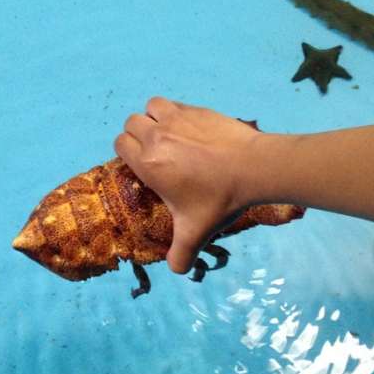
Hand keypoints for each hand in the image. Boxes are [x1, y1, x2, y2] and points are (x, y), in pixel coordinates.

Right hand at [114, 97, 261, 272]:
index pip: (119, 144)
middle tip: (156, 150)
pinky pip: (174, 103)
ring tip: (169, 133)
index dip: (127, 152)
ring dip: (154, 118)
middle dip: (138, 134)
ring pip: (150, 107)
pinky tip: (190, 129)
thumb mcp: (196, 232)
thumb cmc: (219, 199)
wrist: (253, 168)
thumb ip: (181, 254)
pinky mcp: (197, 109)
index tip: (142, 164)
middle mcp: (157, 136)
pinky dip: (174, 112)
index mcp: (148, 163)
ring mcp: (177, 118)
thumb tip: (176, 270)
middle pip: (131, 123)